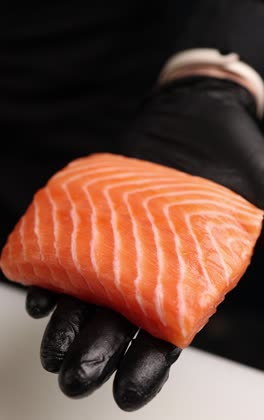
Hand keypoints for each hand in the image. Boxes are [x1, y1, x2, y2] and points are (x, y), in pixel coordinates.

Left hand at [26, 76, 263, 410]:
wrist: (194, 123)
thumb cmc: (229, 161)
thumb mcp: (252, 205)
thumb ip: (248, 233)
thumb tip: (260, 236)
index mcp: (185, 283)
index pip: (163, 339)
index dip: (145, 369)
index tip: (126, 393)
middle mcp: (147, 273)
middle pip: (116, 325)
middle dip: (94, 354)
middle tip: (75, 377)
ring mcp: (118, 249)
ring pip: (88, 299)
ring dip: (66, 328)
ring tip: (52, 349)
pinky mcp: (96, 223)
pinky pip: (67, 257)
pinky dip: (50, 278)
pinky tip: (40, 294)